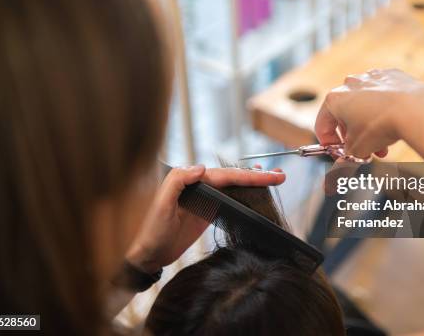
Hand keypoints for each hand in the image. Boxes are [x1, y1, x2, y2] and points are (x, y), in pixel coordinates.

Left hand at [126, 165, 285, 272]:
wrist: (144, 254)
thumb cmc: (147, 230)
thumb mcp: (159, 205)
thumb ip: (177, 181)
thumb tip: (201, 167)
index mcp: (189, 181)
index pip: (225, 175)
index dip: (249, 175)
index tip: (269, 174)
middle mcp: (197, 187)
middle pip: (232, 178)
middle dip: (256, 176)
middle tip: (279, 175)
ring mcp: (202, 201)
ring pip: (231, 187)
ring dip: (250, 183)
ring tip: (271, 178)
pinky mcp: (204, 214)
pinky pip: (227, 201)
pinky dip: (241, 196)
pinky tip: (251, 194)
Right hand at [314, 68, 423, 158]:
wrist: (415, 110)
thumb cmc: (382, 126)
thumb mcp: (358, 149)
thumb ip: (345, 158)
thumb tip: (338, 170)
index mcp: (334, 100)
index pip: (322, 125)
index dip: (329, 143)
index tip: (338, 153)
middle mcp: (349, 84)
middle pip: (345, 115)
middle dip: (353, 136)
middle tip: (364, 152)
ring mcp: (370, 78)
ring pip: (364, 105)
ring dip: (368, 126)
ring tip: (382, 144)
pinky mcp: (390, 76)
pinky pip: (382, 95)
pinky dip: (384, 109)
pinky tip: (393, 122)